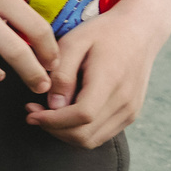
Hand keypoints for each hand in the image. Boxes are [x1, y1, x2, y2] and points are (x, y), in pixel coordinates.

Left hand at [26, 3, 165, 147]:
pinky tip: (64, 113)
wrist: (140, 30)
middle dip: (52, 129)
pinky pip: (101, 134)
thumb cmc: (103, 33)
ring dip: (63, 133)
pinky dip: (78, 131)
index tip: (30, 112)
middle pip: (84, 134)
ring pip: (92, 140)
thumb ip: (62, 75)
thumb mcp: (74, 43)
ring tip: (45, 113)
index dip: (51, 121)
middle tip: (32, 112)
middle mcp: (125, 101)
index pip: (82, 116)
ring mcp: (131, 110)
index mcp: (111, 80)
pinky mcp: (131, 114)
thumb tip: (52, 105)